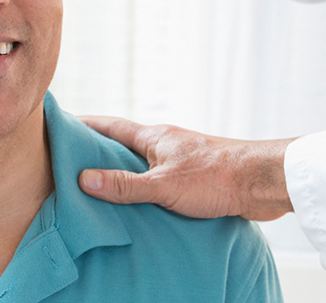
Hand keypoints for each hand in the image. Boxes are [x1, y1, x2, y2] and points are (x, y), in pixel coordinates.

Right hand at [77, 116, 296, 220]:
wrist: (262, 182)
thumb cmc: (216, 176)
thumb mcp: (162, 184)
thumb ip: (124, 185)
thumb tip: (84, 179)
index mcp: (154, 137)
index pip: (111, 126)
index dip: (87, 124)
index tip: (63, 121)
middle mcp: (166, 144)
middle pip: (125, 144)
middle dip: (100, 150)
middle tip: (73, 158)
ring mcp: (181, 160)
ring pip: (144, 163)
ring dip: (125, 172)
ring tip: (101, 187)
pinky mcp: (196, 178)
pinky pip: (161, 180)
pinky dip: (146, 188)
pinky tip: (142, 205)